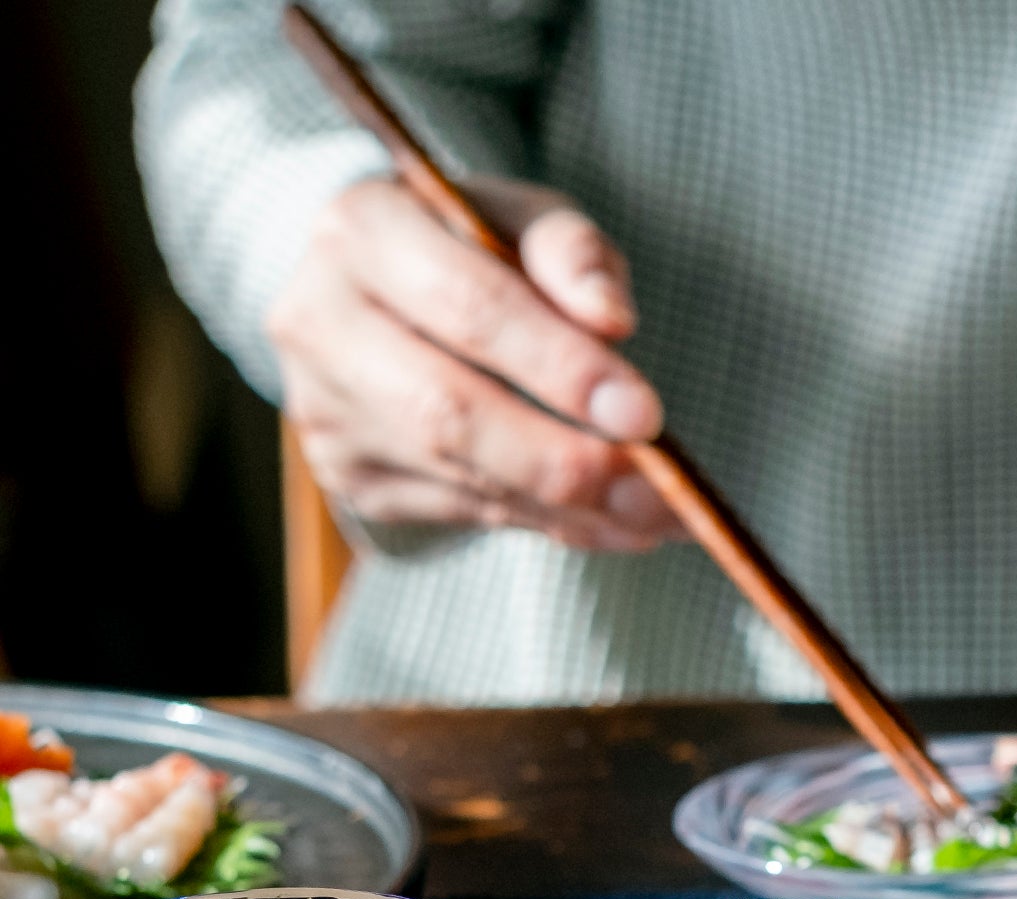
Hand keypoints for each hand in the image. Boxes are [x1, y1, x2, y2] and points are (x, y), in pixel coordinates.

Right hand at [268, 175, 681, 549]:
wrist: (373, 287)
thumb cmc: (466, 245)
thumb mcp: (523, 220)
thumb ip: (572, 254)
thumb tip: (611, 321)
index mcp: (363, 230)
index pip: (471, 309)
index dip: (562, 369)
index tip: (645, 415)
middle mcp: (322, 321)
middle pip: (451, 413)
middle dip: (566, 461)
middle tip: (659, 492)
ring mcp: (326, 408)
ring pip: (462, 480)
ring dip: (574, 508)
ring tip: (656, 513)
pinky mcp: (350, 472)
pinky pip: (466, 513)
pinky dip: (551, 524)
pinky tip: (611, 520)